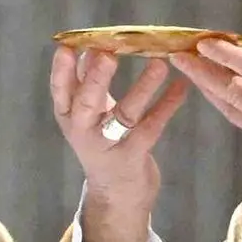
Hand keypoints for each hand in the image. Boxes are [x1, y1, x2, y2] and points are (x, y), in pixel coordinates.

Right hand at [51, 49, 189, 241]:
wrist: (116, 195)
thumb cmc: (103, 144)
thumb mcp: (88, 115)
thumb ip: (85, 83)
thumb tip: (88, 48)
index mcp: (70, 117)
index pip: (60, 91)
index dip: (62, 70)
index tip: (68, 47)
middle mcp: (85, 132)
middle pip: (86, 104)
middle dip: (96, 79)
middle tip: (107, 54)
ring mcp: (109, 146)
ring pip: (125, 114)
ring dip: (143, 88)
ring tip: (159, 63)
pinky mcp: (134, 157)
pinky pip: (152, 127)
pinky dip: (168, 104)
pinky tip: (181, 86)